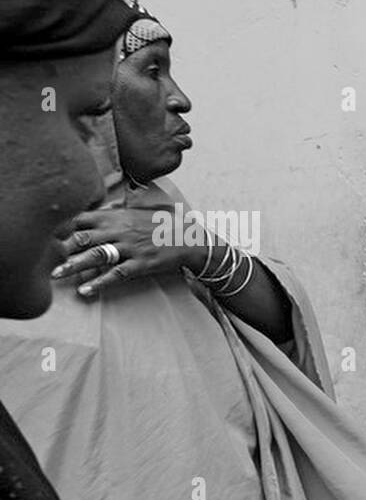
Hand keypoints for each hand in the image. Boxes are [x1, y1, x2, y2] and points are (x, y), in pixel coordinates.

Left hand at [52, 208, 202, 298]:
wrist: (189, 239)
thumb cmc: (160, 226)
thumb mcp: (135, 213)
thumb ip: (112, 213)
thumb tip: (94, 210)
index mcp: (116, 216)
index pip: (81, 218)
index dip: (62, 226)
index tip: (45, 235)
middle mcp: (120, 230)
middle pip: (83, 237)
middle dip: (61, 247)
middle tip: (42, 257)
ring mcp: (130, 248)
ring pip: (96, 256)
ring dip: (74, 266)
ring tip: (57, 275)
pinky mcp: (140, 264)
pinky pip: (117, 274)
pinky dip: (100, 283)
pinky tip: (86, 290)